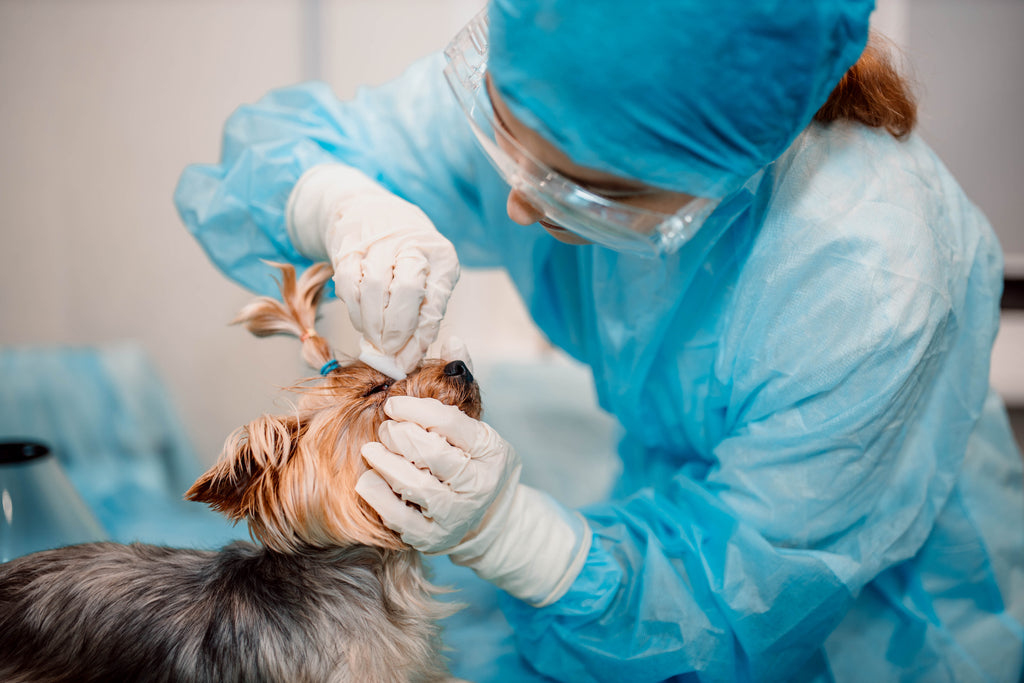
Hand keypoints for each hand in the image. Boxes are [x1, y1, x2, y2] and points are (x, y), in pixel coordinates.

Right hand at [286, 164, 458, 378]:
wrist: (370, 210)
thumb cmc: (408, 255)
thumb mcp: (429, 277)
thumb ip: (423, 315)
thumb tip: (407, 359)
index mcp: (442, 255)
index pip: (435, 302)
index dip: (419, 339)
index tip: (407, 362)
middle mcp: (413, 245)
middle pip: (407, 291)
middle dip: (396, 330)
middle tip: (389, 350)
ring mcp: (380, 243)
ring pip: (374, 290)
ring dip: (373, 325)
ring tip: (375, 342)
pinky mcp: (350, 247)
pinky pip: (349, 285)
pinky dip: (354, 311)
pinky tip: (361, 322)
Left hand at [355, 395, 592, 606]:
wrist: (486, 517)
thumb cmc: (470, 459)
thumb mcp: (475, 423)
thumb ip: (461, 383)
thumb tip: (452, 339)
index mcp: (490, 450)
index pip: (450, 424)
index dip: (416, 410)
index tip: (394, 404)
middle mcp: (478, 484)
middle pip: (432, 454)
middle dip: (400, 436)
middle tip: (385, 428)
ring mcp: (456, 514)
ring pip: (416, 486)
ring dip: (387, 464)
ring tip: (372, 450)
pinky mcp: (433, 538)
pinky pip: (401, 519)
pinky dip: (380, 498)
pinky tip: (367, 480)